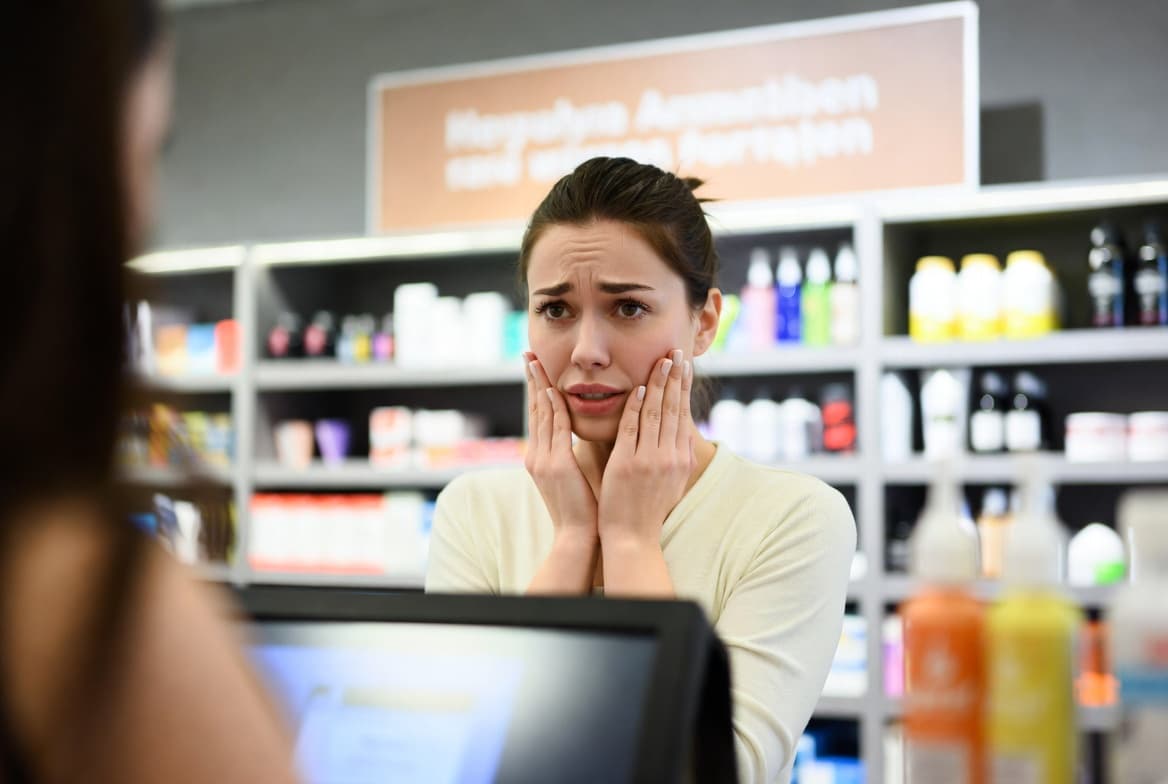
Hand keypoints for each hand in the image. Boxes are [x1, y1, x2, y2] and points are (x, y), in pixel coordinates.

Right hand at [523, 352, 597, 545]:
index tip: (535, 368)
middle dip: (532, 380)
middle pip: (534, 410)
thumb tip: (574, 437)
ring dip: (539, 386)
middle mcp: (537, 455)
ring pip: (541, 415)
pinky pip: (556, 429)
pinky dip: (554, 408)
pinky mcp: (556, 465)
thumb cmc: (581, 508)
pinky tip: (552, 390)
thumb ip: (568, 454)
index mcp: (541, 457)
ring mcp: (544, 460)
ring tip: (535, 362)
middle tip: (528, 355)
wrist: (577, 537)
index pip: (539, 416)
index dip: (536, 390)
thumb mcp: (571, 477)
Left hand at [598, 349, 694, 548]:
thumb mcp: (671, 479)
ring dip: (659, 384)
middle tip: (678, 351)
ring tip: (663, 360)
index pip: (683, 415)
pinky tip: (640, 387)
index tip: (685, 365)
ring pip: (656, 413)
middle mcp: (670, 456)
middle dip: (676, 377)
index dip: (684, 388)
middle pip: (673, 409)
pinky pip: (633, 428)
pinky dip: (637, 406)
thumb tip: (680, 429)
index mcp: (681, 459)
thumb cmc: (648, 508)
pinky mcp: (628, 464)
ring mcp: (649, 460)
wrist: (633, 537)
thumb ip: (675, 453)